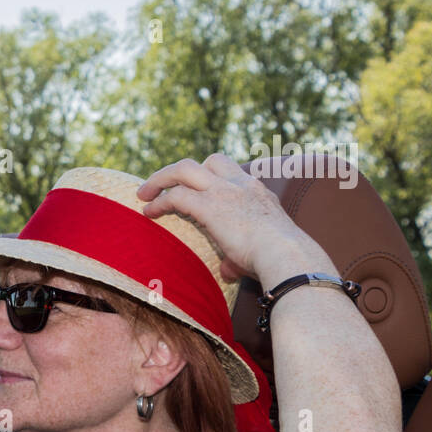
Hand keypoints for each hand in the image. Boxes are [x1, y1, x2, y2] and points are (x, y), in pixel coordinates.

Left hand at [137, 153, 308, 282]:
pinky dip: (159, 202)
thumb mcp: (259, 250)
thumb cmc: (278, 259)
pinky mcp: (209, 205)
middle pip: (208, 160)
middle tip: (162, 185)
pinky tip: (148, 212)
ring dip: (161, 178)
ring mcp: (225, 191)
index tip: (194, 188)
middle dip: (182, 170)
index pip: (231, 170)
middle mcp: (241, 184)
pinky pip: (176, 196)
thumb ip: (237, 258)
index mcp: (258, 191)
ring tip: (144, 193)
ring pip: (184, 168)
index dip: (210, 176)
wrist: (287, 256)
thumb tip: (228, 271)